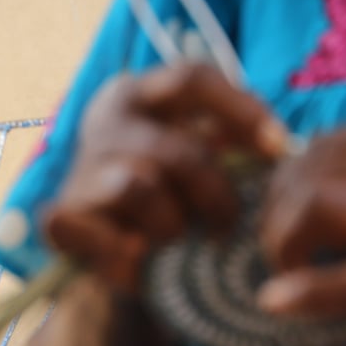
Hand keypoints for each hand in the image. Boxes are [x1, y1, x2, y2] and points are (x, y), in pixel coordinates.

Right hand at [44, 63, 289, 293]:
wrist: (114, 267)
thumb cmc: (169, 205)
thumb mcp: (199, 165)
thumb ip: (229, 145)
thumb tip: (284, 148)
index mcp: (138, 94)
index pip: (193, 78)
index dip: (242, 111)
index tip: (279, 149)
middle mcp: (105, 121)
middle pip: (181, 148)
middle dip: (216, 194)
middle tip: (228, 227)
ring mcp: (80, 168)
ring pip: (144, 189)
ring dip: (172, 226)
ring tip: (173, 244)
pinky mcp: (61, 217)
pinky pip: (109, 236)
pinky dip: (129, 255)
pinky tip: (136, 261)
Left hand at [256, 121, 345, 345]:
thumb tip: (320, 188)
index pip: (325, 143)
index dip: (288, 178)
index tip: (282, 208)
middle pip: (311, 171)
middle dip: (275, 208)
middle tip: (275, 244)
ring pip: (319, 206)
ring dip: (282, 238)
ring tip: (284, 267)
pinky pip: (345, 277)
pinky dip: (302, 290)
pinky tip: (278, 300)